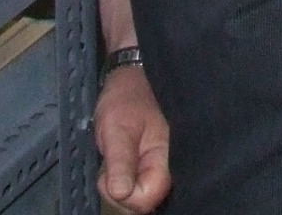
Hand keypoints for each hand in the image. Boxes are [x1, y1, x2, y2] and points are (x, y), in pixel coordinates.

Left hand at [95, 61, 172, 212]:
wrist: (134, 79)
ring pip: (138, 198)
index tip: (111, 171)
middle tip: (112, 162)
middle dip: (120, 190)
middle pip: (143, 203)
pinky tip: (123, 162)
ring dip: (120, 184)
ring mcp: (162, 169)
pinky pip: (138, 189)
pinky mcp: (154, 169)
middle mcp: (171, 168)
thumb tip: (121, 193)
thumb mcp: (117, 128)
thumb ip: (121, 162)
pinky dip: (125, 180)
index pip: (147, 198)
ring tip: (117, 157)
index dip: (124, 193)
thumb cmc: (127, 99)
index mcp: (167, 158)